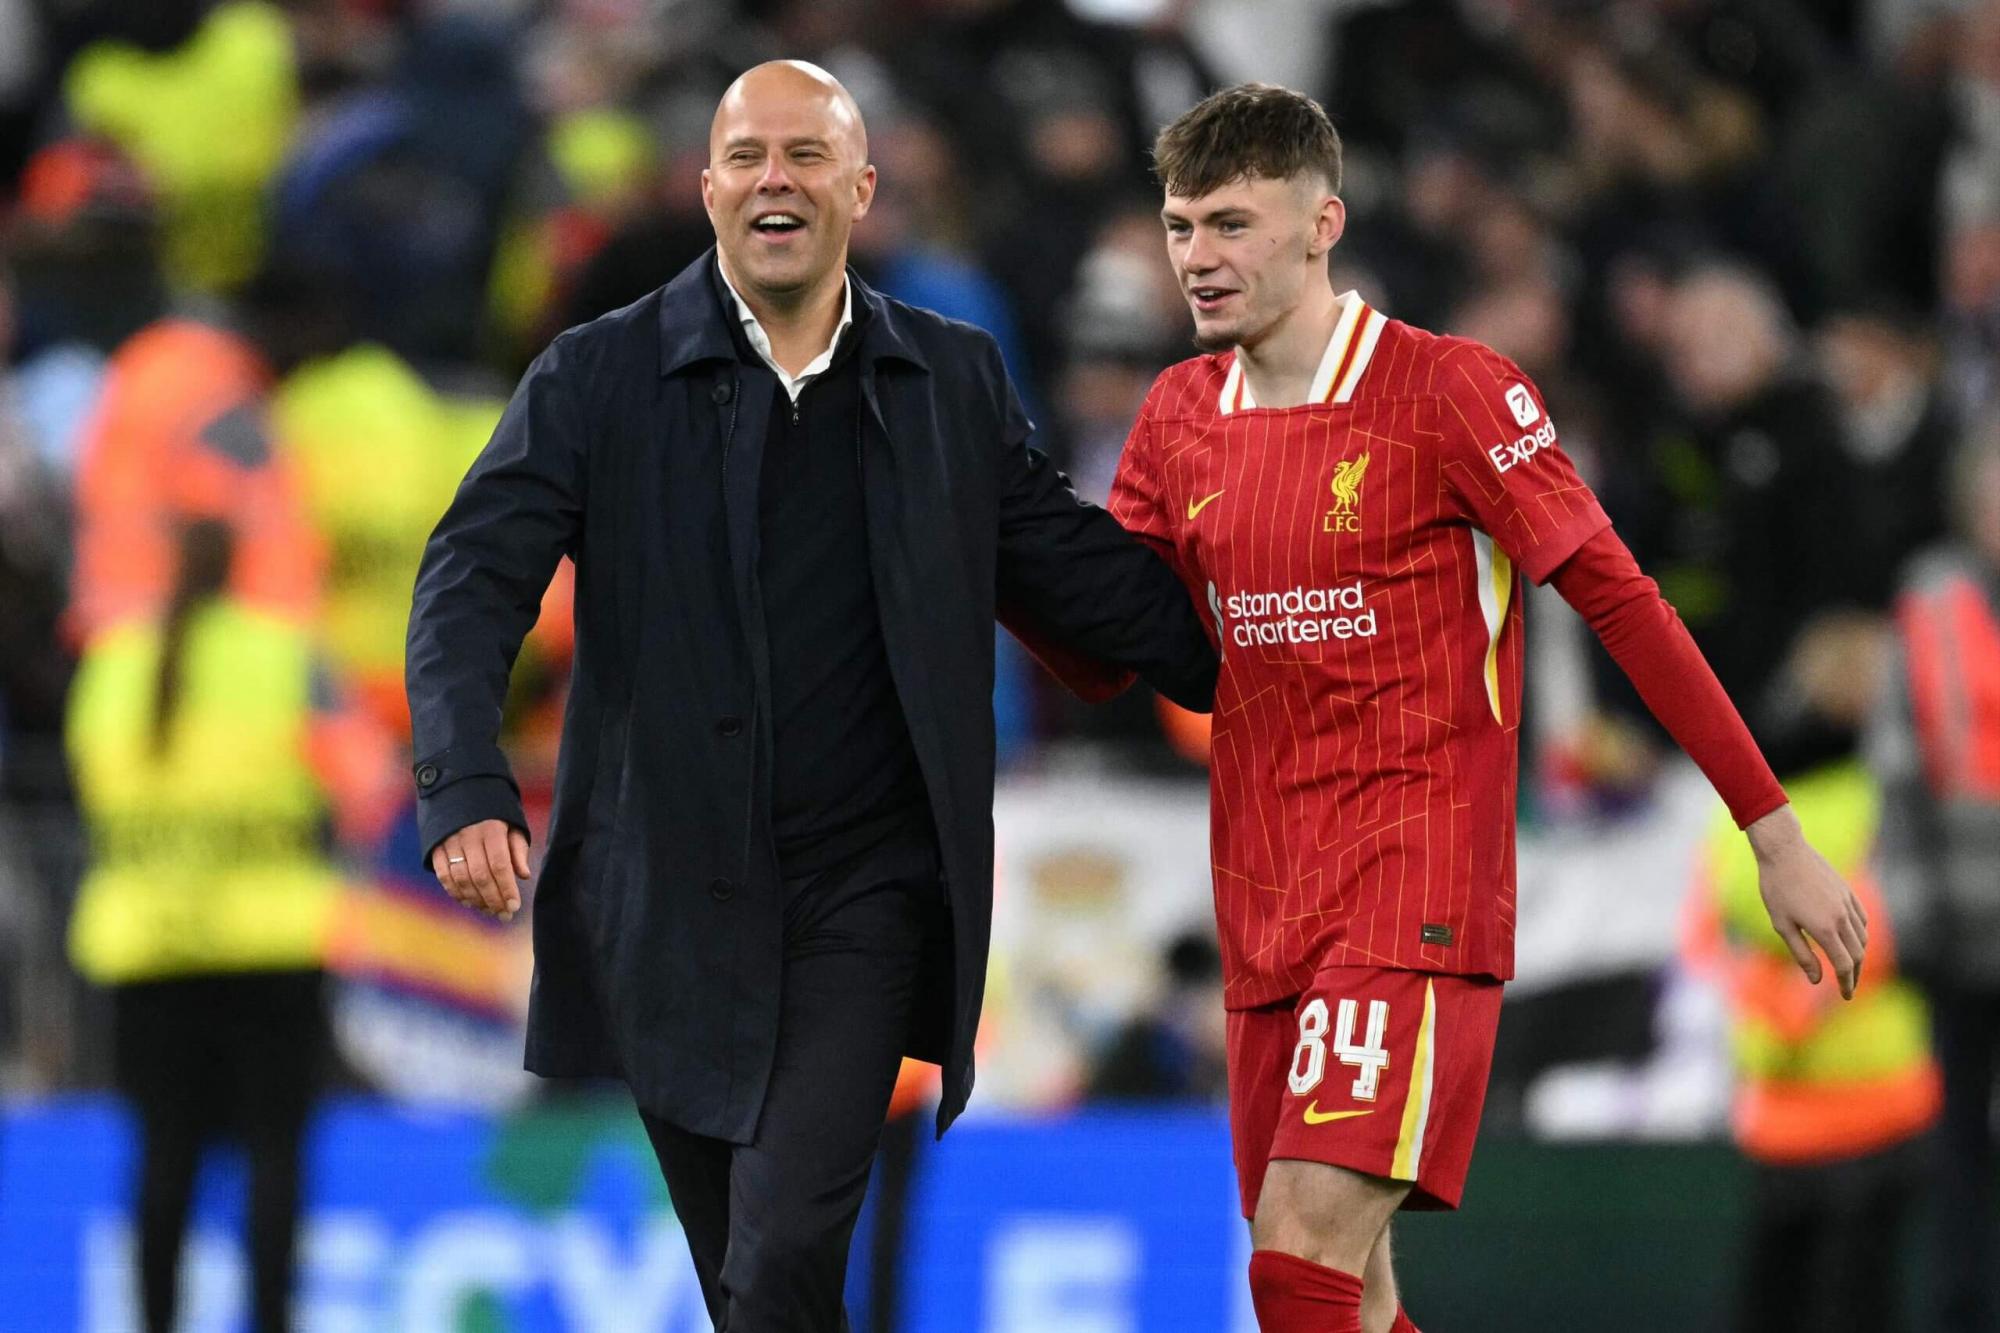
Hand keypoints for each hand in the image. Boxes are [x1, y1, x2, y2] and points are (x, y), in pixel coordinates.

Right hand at [431, 819, 531, 921]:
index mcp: (491, 829)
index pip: (499, 864)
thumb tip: (524, 875)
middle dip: (493, 899)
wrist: (459, 793)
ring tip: (489, 910)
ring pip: (461, 878)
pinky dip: (455, 892)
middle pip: (480, 876)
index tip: (515, 906)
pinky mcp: (435, 848)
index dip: (507, 888)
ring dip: (475, 899)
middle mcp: (468, 835)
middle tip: (504, 915)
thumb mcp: (512, 825)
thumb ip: (518, 850)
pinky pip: (444, 875)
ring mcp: (449, 842)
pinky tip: (468, 902)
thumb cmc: (493, 815)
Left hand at [1747, 805, 1867, 998]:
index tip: (1845, 995)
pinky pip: (1863, 919)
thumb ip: (1802, 954)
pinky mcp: (1848, 891)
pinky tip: (1853, 940)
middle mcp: (1842, 917)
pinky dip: (1861, 935)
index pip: (1844, 965)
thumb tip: (1816, 979)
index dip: (1846, 983)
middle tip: (1848, 988)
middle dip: (1854, 975)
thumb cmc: (1776, 888)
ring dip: (1859, 956)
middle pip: (1857, 955)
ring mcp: (1848, 903)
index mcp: (1824, 928)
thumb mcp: (1782, 924)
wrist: (1785, 850)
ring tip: (1849, 967)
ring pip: (1863, 938)